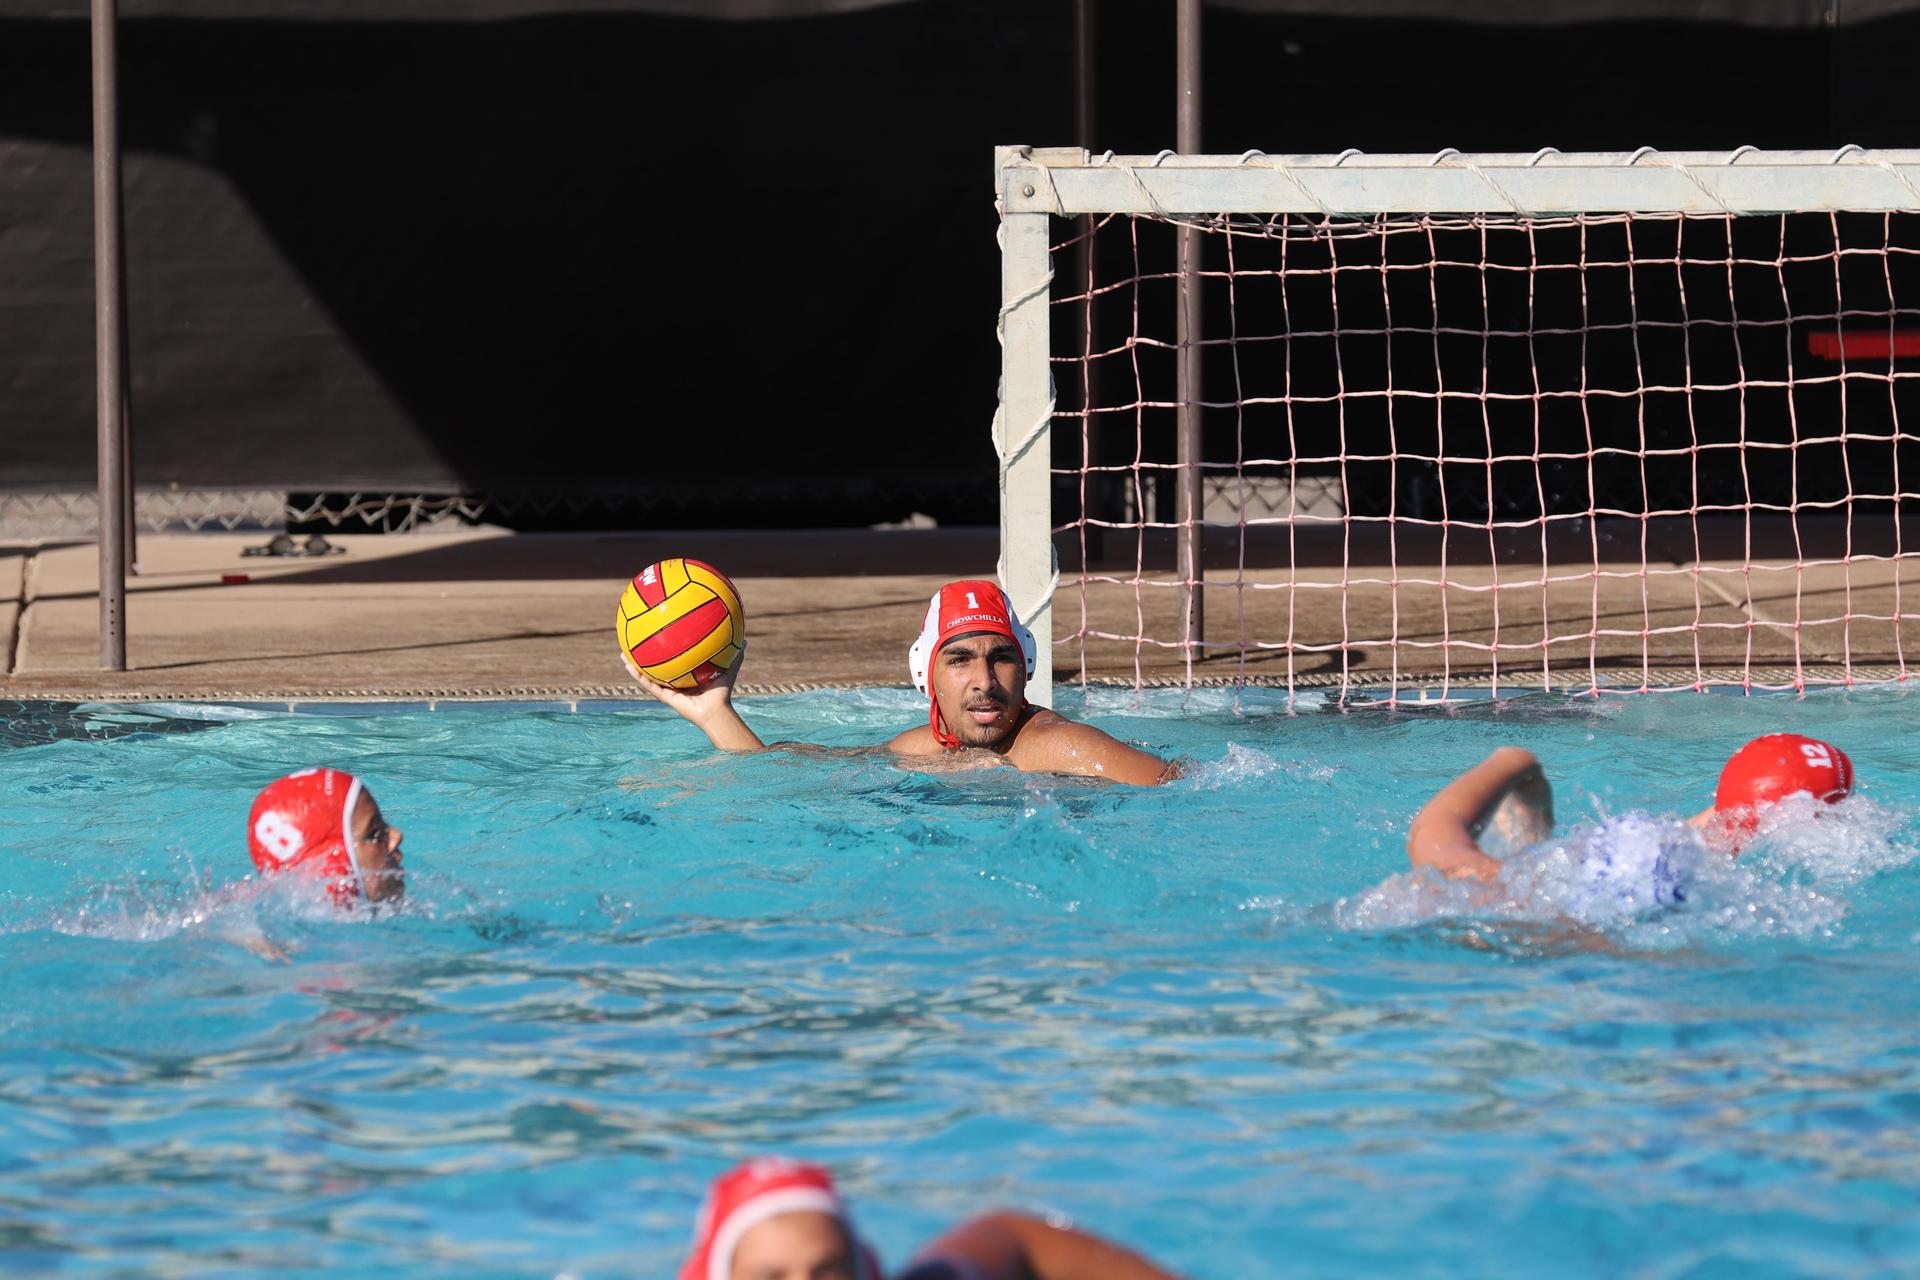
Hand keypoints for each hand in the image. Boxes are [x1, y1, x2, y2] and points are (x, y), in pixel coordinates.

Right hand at [626, 645, 743, 726]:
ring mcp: (668, 690)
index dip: (666, 649)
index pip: (675, 660)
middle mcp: (675, 682)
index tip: (659, 635)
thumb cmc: (724, 691)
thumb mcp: (729, 666)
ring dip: (634, 665)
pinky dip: (637, 675)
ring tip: (622, 653)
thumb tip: (744, 638)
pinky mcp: (664, 696)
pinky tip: (628, 664)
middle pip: (657, 666)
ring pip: (647, 675)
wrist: (717, 711)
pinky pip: (648, 684)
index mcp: (687, 675)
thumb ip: (735, 653)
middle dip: (646, 655)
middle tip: (635, 641)